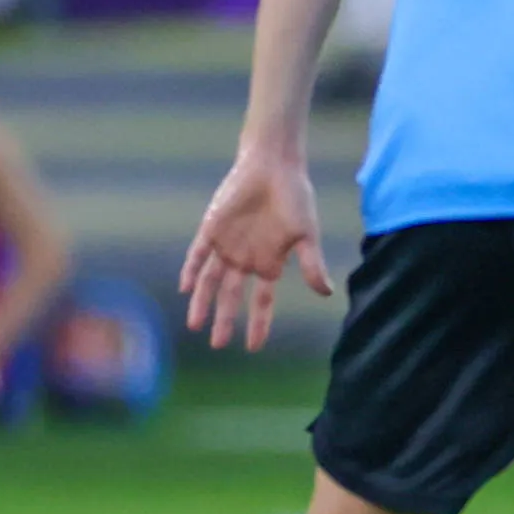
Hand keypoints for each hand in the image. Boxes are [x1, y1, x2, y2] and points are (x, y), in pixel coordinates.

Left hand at [181, 149, 333, 351]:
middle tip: (218, 344)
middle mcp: (245, 259)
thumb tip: (326, 294)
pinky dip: (192, 270)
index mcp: (270, 263)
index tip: (253, 347)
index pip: (263, 301)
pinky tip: (187, 287)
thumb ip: (312, 264)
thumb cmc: (296, 198)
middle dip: (225, 320)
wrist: (273, 166)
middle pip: (231, 297)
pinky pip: (198, 255)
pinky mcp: (210, 230)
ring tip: (195, 325)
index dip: (259, 323)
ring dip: (202, 302)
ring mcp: (226, 246)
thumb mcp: (307, 234)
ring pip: (210, 281)